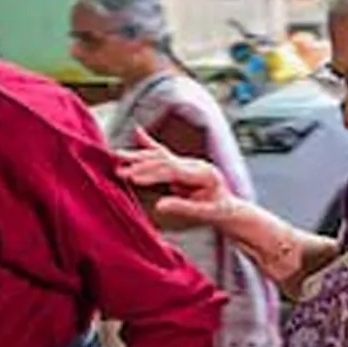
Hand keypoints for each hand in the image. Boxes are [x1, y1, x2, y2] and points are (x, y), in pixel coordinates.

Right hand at [115, 128, 239, 226]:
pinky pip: (163, 153)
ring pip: (161, 155)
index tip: (133, 178)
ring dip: (139, 155)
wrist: (229, 207)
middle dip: (140, 165)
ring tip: (118, 154)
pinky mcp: (182, 164)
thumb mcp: (204, 213)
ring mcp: (189, 162)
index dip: (152, 174)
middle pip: (164, 160)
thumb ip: (183, 207)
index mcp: (204, 173)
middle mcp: (195, 163)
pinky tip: (137, 132)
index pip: (173, 171)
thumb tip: (158, 205)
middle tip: (119, 169)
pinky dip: (149, 144)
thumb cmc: (218, 211)